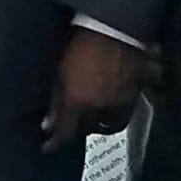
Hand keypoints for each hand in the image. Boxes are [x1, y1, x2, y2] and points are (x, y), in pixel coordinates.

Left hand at [41, 30, 145, 153]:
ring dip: (94, 125)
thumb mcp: (60, 74)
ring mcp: (118, 105)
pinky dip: (112, 119)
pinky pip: (121, 118)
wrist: (114, 32)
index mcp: (77, 103)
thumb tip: (47, 126)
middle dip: (75, 130)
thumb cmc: (81, 48)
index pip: (65, 134)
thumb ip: (55, 103)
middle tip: (68, 125)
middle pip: (86, 130)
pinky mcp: (134, 99)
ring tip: (87, 118)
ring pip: (105, 127)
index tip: (47, 148)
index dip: (55, 144)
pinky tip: (105, 112)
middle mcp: (99, 109)